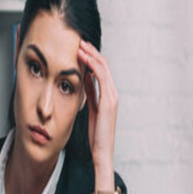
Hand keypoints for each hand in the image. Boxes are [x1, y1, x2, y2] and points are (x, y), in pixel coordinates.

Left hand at [78, 40, 118, 193]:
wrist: (102, 152)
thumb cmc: (96, 135)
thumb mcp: (91, 110)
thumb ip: (91, 94)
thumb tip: (85, 80)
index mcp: (109, 96)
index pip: (101, 70)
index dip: (92, 58)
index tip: (80, 49)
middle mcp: (113, 93)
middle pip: (104, 65)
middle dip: (91, 52)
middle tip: (79, 41)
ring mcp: (112, 96)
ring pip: (103, 68)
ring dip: (91, 55)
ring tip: (79, 45)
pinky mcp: (109, 101)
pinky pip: (101, 77)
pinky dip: (93, 66)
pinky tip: (83, 59)